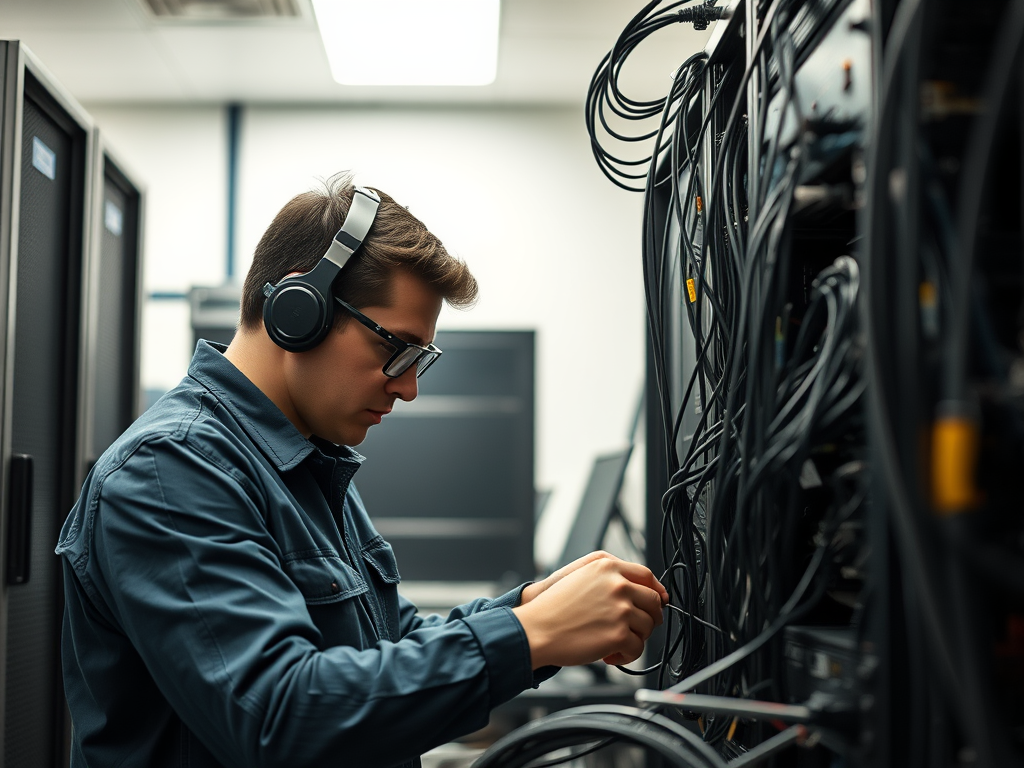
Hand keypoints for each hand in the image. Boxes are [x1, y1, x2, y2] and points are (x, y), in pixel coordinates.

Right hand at [512, 557, 667, 668]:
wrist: (536, 630)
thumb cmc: (554, 608)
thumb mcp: (580, 576)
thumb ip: (610, 577)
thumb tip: (640, 589)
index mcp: (607, 567)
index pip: (646, 575)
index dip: (655, 590)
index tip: (658, 600)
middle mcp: (617, 585)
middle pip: (653, 601)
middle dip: (648, 618)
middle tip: (634, 628)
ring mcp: (621, 609)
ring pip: (648, 626)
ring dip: (634, 638)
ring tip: (614, 642)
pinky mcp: (619, 634)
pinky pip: (638, 648)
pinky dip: (626, 656)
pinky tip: (610, 654)